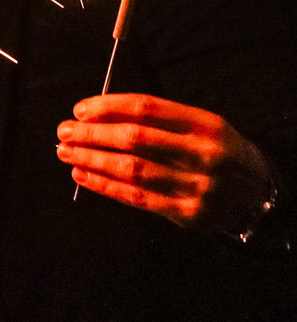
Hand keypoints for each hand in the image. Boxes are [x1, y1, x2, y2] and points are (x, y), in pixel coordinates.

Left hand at [58, 93, 277, 230]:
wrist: (256, 191)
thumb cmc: (213, 150)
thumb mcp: (199, 124)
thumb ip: (157, 119)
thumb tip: (96, 115)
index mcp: (205, 124)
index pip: (146, 109)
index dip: (107, 107)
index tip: (80, 110)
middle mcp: (203, 154)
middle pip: (135, 139)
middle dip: (92, 134)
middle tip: (65, 131)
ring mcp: (198, 186)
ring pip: (132, 169)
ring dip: (91, 159)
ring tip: (66, 152)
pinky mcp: (188, 213)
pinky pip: (137, 198)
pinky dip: (103, 186)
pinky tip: (82, 175)